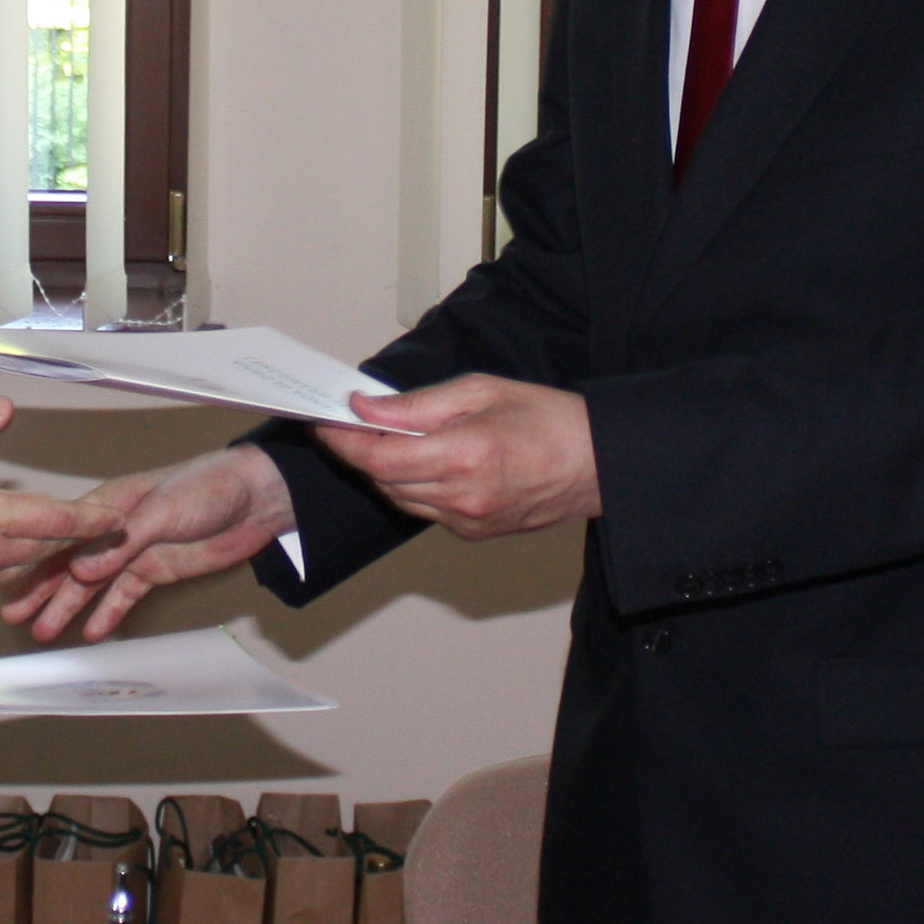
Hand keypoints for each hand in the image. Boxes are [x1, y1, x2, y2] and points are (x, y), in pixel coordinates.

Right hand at [0, 399, 126, 616]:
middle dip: (80, 535)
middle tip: (107, 527)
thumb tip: (1, 409)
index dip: (92, 518)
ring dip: (51, 552)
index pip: (53, 517)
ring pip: (27, 564)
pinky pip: (0, 582)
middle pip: (48, 544)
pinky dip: (17, 570)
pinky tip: (23, 560)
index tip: (115, 517)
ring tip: (72, 539)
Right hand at [2, 444, 298, 641]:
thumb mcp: (161, 511)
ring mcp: (135, 552)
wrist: (256, 498)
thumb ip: (121, 544)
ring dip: (70, 607)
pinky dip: (109, 612)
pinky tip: (93, 631)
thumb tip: (81, 571)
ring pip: (93, 584)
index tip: (9, 583)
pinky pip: (125, 595)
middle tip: (15, 615)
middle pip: (70, 563)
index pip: (62, 536)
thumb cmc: (208, 487)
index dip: (35, 561)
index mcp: (108, 506)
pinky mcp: (156, 570)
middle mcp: (115, 530)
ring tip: (45, 633)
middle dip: (42, 590)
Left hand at [314, 375, 600, 539]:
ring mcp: (468, 521)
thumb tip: (367, 409)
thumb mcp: (480, 391)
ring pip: (400, 499)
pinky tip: (422, 462)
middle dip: (358, 453)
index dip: (343, 442)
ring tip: (384, 439)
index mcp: (462, 456)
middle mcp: (461, 496)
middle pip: (383, 480)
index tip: (325, 423)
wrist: (599, 463)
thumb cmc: (549, 419)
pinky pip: (426, 511)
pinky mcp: (475, 532)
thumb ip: (416, 405)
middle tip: (347, 424)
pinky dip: (413, 486)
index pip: (378, 457)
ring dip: (384, 471)